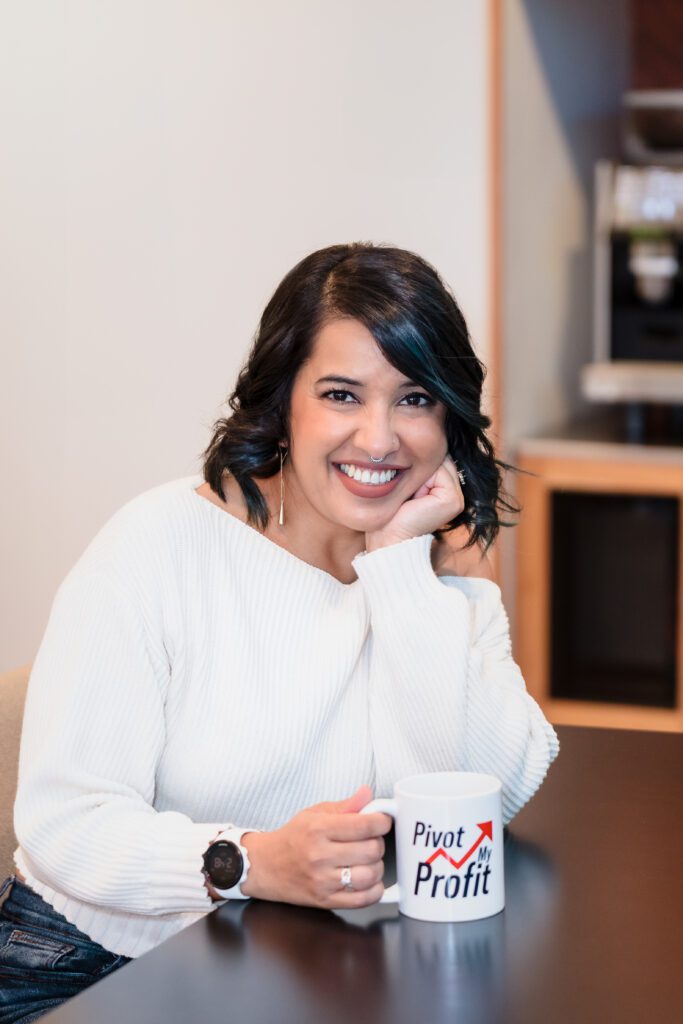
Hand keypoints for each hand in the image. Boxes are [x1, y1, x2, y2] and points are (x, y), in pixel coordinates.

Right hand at [241, 786, 391, 908]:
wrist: (265, 866)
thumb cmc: (292, 838)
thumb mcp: (315, 814)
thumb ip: (346, 805)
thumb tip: (368, 794)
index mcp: (319, 829)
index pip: (364, 825)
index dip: (382, 822)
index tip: (383, 821)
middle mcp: (320, 856)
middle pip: (371, 850)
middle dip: (378, 843)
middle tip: (372, 840)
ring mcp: (323, 881)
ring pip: (370, 876)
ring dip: (377, 867)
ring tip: (368, 860)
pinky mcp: (325, 901)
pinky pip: (363, 900)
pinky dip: (374, 890)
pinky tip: (369, 880)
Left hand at [365, 453, 464, 550]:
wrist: (388, 540)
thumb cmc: (390, 515)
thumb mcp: (405, 485)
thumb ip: (417, 468)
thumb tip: (416, 440)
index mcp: (445, 490)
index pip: (437, 458)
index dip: (418, 461)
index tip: (402, 475)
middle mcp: (456, 494)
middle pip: (440, 457)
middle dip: (420, 464)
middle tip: (405, 485)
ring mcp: (457, 498)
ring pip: (439, 461)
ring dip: (420, 471)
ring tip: (410, 493)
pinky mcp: (452, 500)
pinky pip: (439, 471)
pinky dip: (422, 478)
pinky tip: (413, 496)